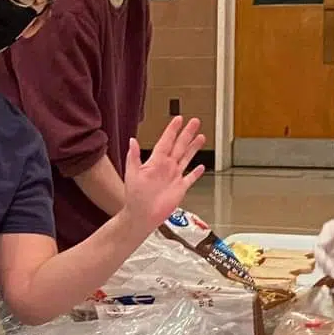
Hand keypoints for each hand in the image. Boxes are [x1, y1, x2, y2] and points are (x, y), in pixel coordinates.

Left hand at [119, 116, 205, 233]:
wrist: (142, 215)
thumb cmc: (134, 196)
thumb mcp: (132, 174)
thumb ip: (133, 156)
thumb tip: (132, 140)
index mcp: (156, 162)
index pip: (166, 141)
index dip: (172, 130)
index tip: (179, 119)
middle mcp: (167, 167)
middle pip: (180, 146)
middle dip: (188, 133)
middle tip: (195, 121)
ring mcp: (174, 177)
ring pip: (186, 158)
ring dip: (194, 148)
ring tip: (201, 137)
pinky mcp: (180, 188)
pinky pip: (190, 178)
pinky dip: (196, 173)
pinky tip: (201, 166)